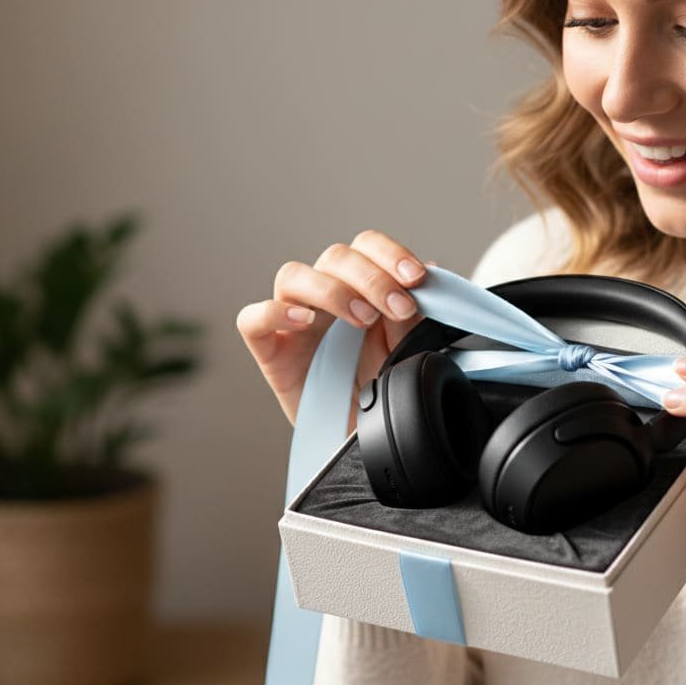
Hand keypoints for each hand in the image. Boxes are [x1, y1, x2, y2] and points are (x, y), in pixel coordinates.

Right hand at [236, 230, 431, 431]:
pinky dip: (274, 312)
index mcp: (359, 285)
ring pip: (293, 275)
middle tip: (399, 308)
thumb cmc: (380, 387)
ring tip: (363, 318)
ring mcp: (293, 320)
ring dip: (333, 290)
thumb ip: (413, 313)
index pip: (366, 246)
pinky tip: (304, 321)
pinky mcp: (270, 350)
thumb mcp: (405, 347)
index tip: (417, 277)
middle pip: (335, 256)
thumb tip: (433, 272)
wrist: (364, 438)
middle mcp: (324, 295)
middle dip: (373, 278)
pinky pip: (252, 319)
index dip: (391, 253)